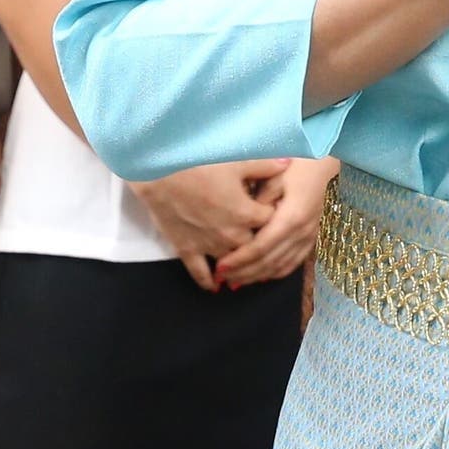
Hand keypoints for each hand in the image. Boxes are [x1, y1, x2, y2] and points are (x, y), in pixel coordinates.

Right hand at [136, 160, 279, 289]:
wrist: (160, 173)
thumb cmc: (200, 164)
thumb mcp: (237, 161)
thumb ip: (264, 166)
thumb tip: (288, 163)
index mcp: (246, 213)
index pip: (270, 220)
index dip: (274, 214)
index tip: (273, 209)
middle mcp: (231, 235)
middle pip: (254, 246)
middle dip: (259, 241)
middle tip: (261, 236)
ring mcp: (208, 245)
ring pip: (231, 262)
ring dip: (239, 264)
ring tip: (244, 265)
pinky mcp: (187, 250)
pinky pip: (200, 272)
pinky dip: (208, 281)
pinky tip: (214, 287)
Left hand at [216, 156, 339, 288]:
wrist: (323, 164)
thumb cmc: (296, 166)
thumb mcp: (274, 177)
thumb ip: (259, 201)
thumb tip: (244, 222)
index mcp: (292, 217)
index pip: (261, 246)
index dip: (240, 259)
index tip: (220, 266)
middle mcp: (302, 232)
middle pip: (269, 261)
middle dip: (244, 272)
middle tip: (221, 278)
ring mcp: (308, 237)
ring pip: (281, 266)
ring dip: (257, 277)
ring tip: (235, 282)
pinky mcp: (311, 238)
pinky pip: (293, 263)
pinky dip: (274, 273)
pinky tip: (260, 277)